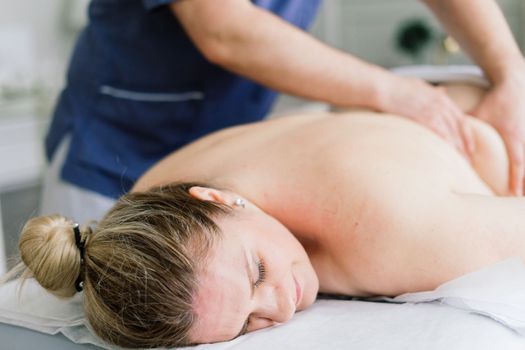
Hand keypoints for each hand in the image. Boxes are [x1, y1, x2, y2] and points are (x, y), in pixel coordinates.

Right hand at [380, 76, 474, 159]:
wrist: (384, 87)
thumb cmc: (397, 87)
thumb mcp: (420, 85)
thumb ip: (433, 91)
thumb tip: (442, 90)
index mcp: (442, 98)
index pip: (462, 120)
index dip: (468, 136)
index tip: (470, 149)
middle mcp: (441, 104)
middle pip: (459, 129)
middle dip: (465, 147)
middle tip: (468, 162)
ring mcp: (433, 110)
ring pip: (451, 133)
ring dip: (457, 150)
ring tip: (460, 164)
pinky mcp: (423, 117)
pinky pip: (440, 134)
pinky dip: (446, 145)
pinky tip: (448, 156)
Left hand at [472, 74, 524, 195]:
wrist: (516, 83)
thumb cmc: (494, 101)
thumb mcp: (479, 113)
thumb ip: (464, 127)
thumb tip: (443, 136)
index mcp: (514, 135)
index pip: (518, 162)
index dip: (517, 179)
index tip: (514, 194)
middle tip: (521, 202)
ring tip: (524, 201)